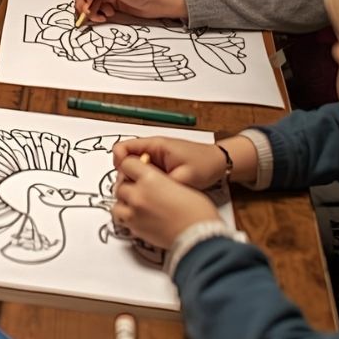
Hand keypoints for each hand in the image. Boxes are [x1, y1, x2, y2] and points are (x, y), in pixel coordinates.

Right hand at [74, 0, 185, 21]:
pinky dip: (99, 15)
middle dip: (84, 4)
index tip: (83, 4)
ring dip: (92, 11)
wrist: (161, 1)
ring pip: (90, 3)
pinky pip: (99, 10)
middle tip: (88, 13)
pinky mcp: (114, 5)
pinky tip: (107, 15)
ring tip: (101, 16)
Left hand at [111, 156, 223, 247]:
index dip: (131, 165)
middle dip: (127, 185)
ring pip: (117, 204)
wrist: (199, 237)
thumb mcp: (181, 184)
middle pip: (120, 185)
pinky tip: (139, 216)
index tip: (134, 168)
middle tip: (137, 187)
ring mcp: (134, 213)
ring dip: (124, 202)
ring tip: (135, 203)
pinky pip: (122, 220)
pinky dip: (127, 217)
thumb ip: (161, 181)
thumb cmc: (197, 213)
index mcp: (150, 179)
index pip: (127, 164)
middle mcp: (138, 195)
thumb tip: (155, 182)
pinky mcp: (135, 229)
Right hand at [113, 137, 227, 189]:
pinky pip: (144, 174)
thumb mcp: (183, 177)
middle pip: (125, 161)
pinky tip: (155, 192)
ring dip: (136, 181)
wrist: (219, 163)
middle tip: (138, 191)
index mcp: (155, 145)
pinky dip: (145, 183)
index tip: (126, 180)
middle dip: (127, 176)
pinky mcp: (159, 166)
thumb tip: (144, 194)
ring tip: (149, 192)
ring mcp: (155, 157)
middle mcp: (152, 149)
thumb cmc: (205, 165)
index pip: (122, 149)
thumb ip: (162, 184)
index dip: (119, 165)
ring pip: (134, 169)